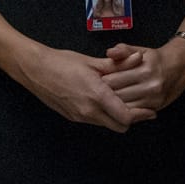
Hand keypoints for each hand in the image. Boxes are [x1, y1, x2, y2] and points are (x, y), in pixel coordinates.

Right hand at [16, 45, 155, 131]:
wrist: (33, 69)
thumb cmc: (61, 61)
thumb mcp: (91, 62)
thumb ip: (117, 64)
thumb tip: (138, 57)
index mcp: (96, 95)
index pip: (126, 116)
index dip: (141, 116)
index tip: (151, 112)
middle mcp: (89, 111)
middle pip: (120, 126)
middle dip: (130, 119)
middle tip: (137, 108)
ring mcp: (79, 116)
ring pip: (107, 124)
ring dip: (115, 117)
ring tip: (119, 102)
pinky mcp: (72, 117)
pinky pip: (94, 120)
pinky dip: (102, 114)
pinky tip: (101, 101)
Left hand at [101, 40, 184, 111]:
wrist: (180, 67)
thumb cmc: (154, 58)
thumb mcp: (139, 50)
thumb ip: (123, 50)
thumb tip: (109, 53)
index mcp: (144, 69)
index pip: (112, 80)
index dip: (101, 81)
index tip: (96, 80)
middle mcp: (150, 85)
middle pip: (117, 95)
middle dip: (105, 93)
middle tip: (98, 91)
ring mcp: (154, 98)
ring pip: (125, 105)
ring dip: (114, 103)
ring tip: (107, 97)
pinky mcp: (156, 107)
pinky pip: (135, 112)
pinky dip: (125, 109)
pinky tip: (120, 103)